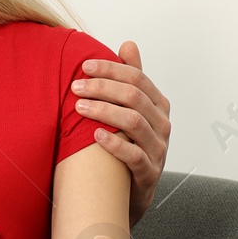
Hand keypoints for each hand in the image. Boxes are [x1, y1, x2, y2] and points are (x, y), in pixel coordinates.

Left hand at [71, 40, 170, 226]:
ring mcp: (159, 150)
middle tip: (75, 87)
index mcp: (158, 106)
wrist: (130, 194)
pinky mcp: (150, 174)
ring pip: (134, 123)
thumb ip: (132, 79)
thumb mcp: (131, 111)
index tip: (84, 66)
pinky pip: (134, 156)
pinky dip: (114, 144)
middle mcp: (162, 125)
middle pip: (134, 97)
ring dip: (104, 111)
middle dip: (103, 88)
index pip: (137, 78)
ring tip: (78, 108)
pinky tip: (94, 135)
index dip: (111, 69)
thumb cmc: (129, 145)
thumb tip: (128, 43)